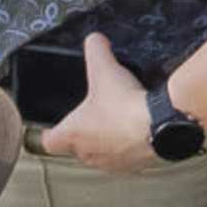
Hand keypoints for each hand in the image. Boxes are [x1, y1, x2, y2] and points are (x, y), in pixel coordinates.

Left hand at [42, 31, 159, 171]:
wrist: (158, 126)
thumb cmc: (124, 106)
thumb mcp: (104, 67)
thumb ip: (95, 50)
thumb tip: (94, 40)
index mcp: (73, 134)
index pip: (49, 141)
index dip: (49, 131)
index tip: (51, 126)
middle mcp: (88, 153)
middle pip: (76, 147)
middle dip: (82, 132)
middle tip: (92, 114)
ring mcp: (110, 163)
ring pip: (100, 154)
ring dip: (105, 140)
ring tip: (116, 120)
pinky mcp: (132, 166)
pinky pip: (123, 157)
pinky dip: (127, 144)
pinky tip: (136, 127)